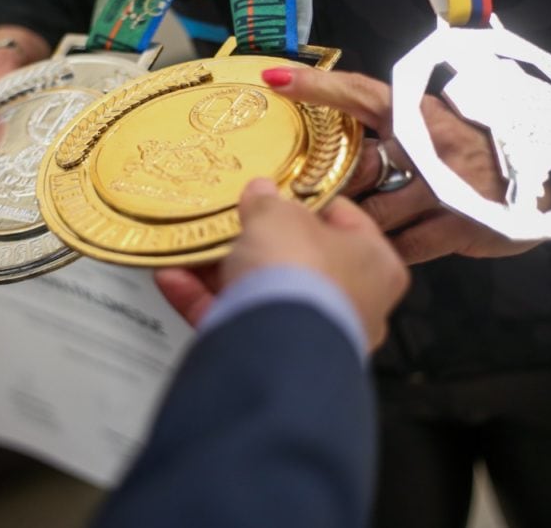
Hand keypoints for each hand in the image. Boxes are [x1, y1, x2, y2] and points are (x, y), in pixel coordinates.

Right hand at [155, 179, 409, 349]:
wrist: (274, 346)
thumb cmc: (300, 274)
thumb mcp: (279, 216)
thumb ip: (268, 202)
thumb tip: (262, 192)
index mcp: (376, 265)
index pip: (346, 222)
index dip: (309, 203)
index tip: (279, 193)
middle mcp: (354, 305)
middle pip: (299, 262)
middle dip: (259, 243)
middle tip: (231, 222)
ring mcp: (311, 336)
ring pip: (262, 294)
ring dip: (222, 271)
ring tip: (191, 247)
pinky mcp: (271, 358)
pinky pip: (234, 320)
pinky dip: (203, 300)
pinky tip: (173, 278)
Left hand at [261, 65, 550, 263]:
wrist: (536, 189)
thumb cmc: (475, 154)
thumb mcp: (436, 126)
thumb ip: (393, 128)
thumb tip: (335, 144)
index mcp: (420, 114)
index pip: (362, 93)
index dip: (318, 86)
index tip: (275, 79)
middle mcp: (431, 145)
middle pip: (358, 167)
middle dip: (335, 190)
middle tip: (311, 204)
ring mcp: (447, 186)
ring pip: (375, 213)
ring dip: (357, 226)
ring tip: (342, 234)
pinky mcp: (459, 225)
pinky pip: (402, 246)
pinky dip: (385, 251)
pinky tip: (378, 252)